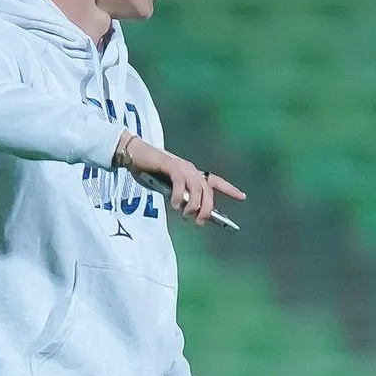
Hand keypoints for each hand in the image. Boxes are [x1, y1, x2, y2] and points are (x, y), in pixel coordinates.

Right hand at [120, 134, 245, 225]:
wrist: (133, 154)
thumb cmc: (148, 171)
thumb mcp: (166, 188)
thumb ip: (178, 197)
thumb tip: (189, 212)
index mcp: (191, 173)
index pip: (215, 181)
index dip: (229, 189)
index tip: (242, 197)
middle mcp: (190, 169)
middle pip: (208, 190)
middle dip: (207, 209)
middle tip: (200, 222)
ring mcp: (182, 166)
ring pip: (197, 189)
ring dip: (194, 205)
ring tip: (186, 215)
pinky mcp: (171, 165)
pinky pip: (181, 183)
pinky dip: (179, 196)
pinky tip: (175, 205)